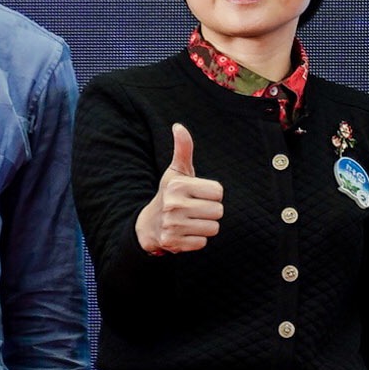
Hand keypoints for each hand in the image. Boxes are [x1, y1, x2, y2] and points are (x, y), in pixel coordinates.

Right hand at [135, 121, 223, 254]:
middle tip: (193, 210)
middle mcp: (174, 204)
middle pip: (218, 211)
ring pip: (213, 228)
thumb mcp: (176, 172)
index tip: (197, 195)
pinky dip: (196, 240)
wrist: (149, 225)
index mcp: (178, 185)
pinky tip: (184, 233)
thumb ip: (183, 150)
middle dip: (210, 211)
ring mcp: (173, 225)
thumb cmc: (170, 194)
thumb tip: (178, 126)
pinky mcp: (173, 242)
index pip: (219, 192)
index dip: (211, 194)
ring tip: (189, 221)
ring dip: (205, 226)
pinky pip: (203, 243)